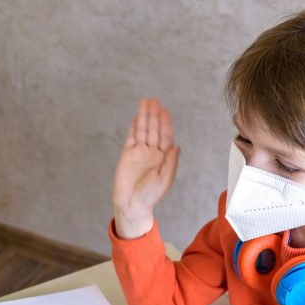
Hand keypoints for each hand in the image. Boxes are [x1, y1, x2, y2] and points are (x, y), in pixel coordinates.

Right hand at [113, 98, 179, 238]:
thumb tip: (177, 146)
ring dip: (144, 116)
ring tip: (145, 102)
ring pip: (142, 130)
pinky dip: (134, 126)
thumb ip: (170, 161)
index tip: (165, 110)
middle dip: (154, 115)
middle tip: (154, 100)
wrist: (132, 203)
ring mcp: (139, 152)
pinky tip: (137, 116)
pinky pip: (131, 137)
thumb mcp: (165, 178)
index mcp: (163, 157)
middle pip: (154, 129)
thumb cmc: (150, 194)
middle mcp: (152, 152)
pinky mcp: (127, 154)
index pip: (165, 136)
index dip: (165, 123)